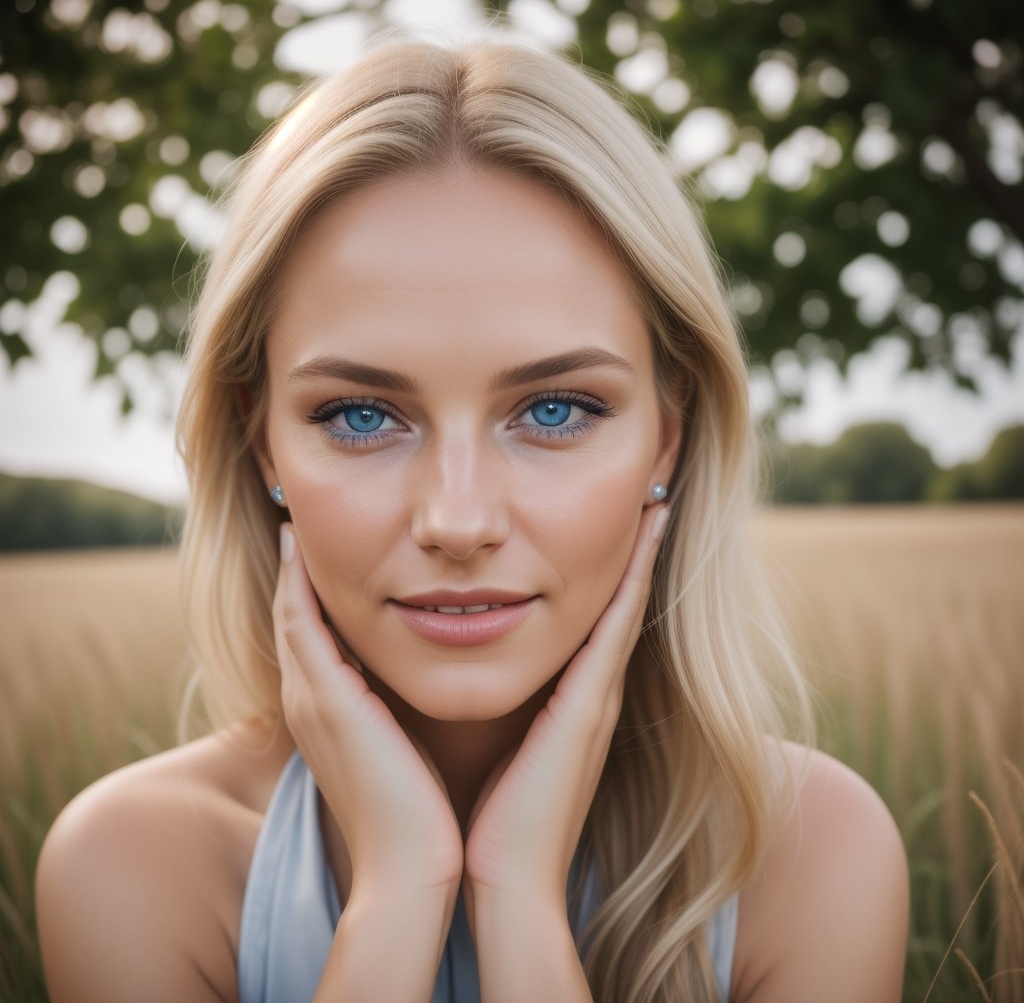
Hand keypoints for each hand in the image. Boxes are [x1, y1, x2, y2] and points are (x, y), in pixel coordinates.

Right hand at [273, 523, 463, 896]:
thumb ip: (395, 717)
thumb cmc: (418, 815)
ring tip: (296, 526)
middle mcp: (308, 703)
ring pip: (290, 615)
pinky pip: (301, 626)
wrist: (411, 871)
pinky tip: (302, 551)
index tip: (317, 555)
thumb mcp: (399, 751)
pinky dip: (297, 587)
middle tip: (296, 527)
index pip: (309, 639)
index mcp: (327, 715)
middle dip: (293, 574)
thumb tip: (411, 690)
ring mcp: (311, 702)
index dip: (307, 595)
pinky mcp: (326, 702)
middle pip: (291, 620)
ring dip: (293, 570)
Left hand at [462, 504, 669, 922]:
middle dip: (635, 550)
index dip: (609, 570)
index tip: (618, 521)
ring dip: (641, 553)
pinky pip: (616, 628)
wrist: (504, 884)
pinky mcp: (590, 708)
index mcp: (565, 701)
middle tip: (650, 493)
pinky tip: (646, 537)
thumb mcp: (492, 746)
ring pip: (624, 605)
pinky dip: (634, 582)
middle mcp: (590, 692)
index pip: (590, 618)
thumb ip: (492, 705)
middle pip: (617, 603)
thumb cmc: (486, 821)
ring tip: (659, 497)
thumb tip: (460, 664)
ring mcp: (597, 698)